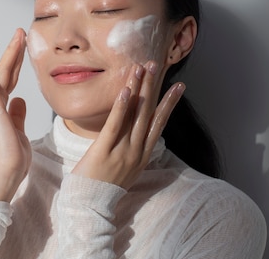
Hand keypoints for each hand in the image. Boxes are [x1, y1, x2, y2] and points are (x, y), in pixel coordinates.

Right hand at [0, 29, 31, 201]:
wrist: (5, 173)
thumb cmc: (11, 158)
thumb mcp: (18, 130)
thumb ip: (17, 114)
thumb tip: (19, 99)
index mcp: (0, 110)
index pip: (8, 82)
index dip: (13, 64)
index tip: (18, 49)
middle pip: (3, 72)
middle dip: (11, 52)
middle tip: (19, 33)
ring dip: (2, 51)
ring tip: (11, 33)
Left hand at [71, 61, 184, 189]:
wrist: (89, 205)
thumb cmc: (104, 184)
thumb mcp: (125, 166)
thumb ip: (132, 146)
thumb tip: (136, 128)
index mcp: (143, 154)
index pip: (159, 123)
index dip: (169, 102)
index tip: (179, 85)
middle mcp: (136, 151)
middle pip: (149, 113)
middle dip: (154, 87)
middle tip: (158, 64)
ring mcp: (121, 151)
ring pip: (135, 115)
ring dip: (139, 89)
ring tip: (142, 68)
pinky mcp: (103, 151)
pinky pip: (114, 125)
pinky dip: (121, 107)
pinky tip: (126, 90)